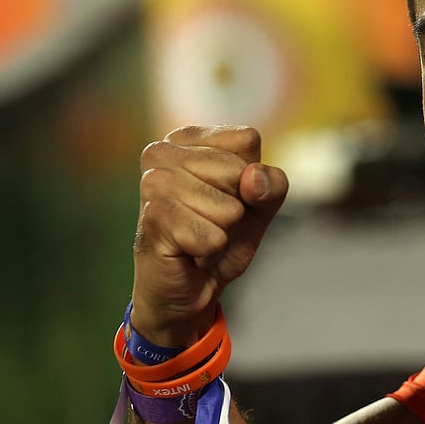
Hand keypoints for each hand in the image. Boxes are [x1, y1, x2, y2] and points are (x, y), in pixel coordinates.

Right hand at [130, 125, 287, 345]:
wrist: (189, 286)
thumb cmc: (220, 236)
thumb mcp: (259, 206)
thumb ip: (271, 185)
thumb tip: (253, 177)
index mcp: (187, 137)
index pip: (247, 140)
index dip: (250, 176)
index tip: (227, 195)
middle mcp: (161, 151)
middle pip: (238, 172)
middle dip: (236, 206)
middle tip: (210, 221)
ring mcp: (153, 183)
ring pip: (227, 207)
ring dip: (223, 231)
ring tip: (199, 235)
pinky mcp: (153, 217)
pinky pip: (213, 236)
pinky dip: (211, 250)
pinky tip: (189, 249)